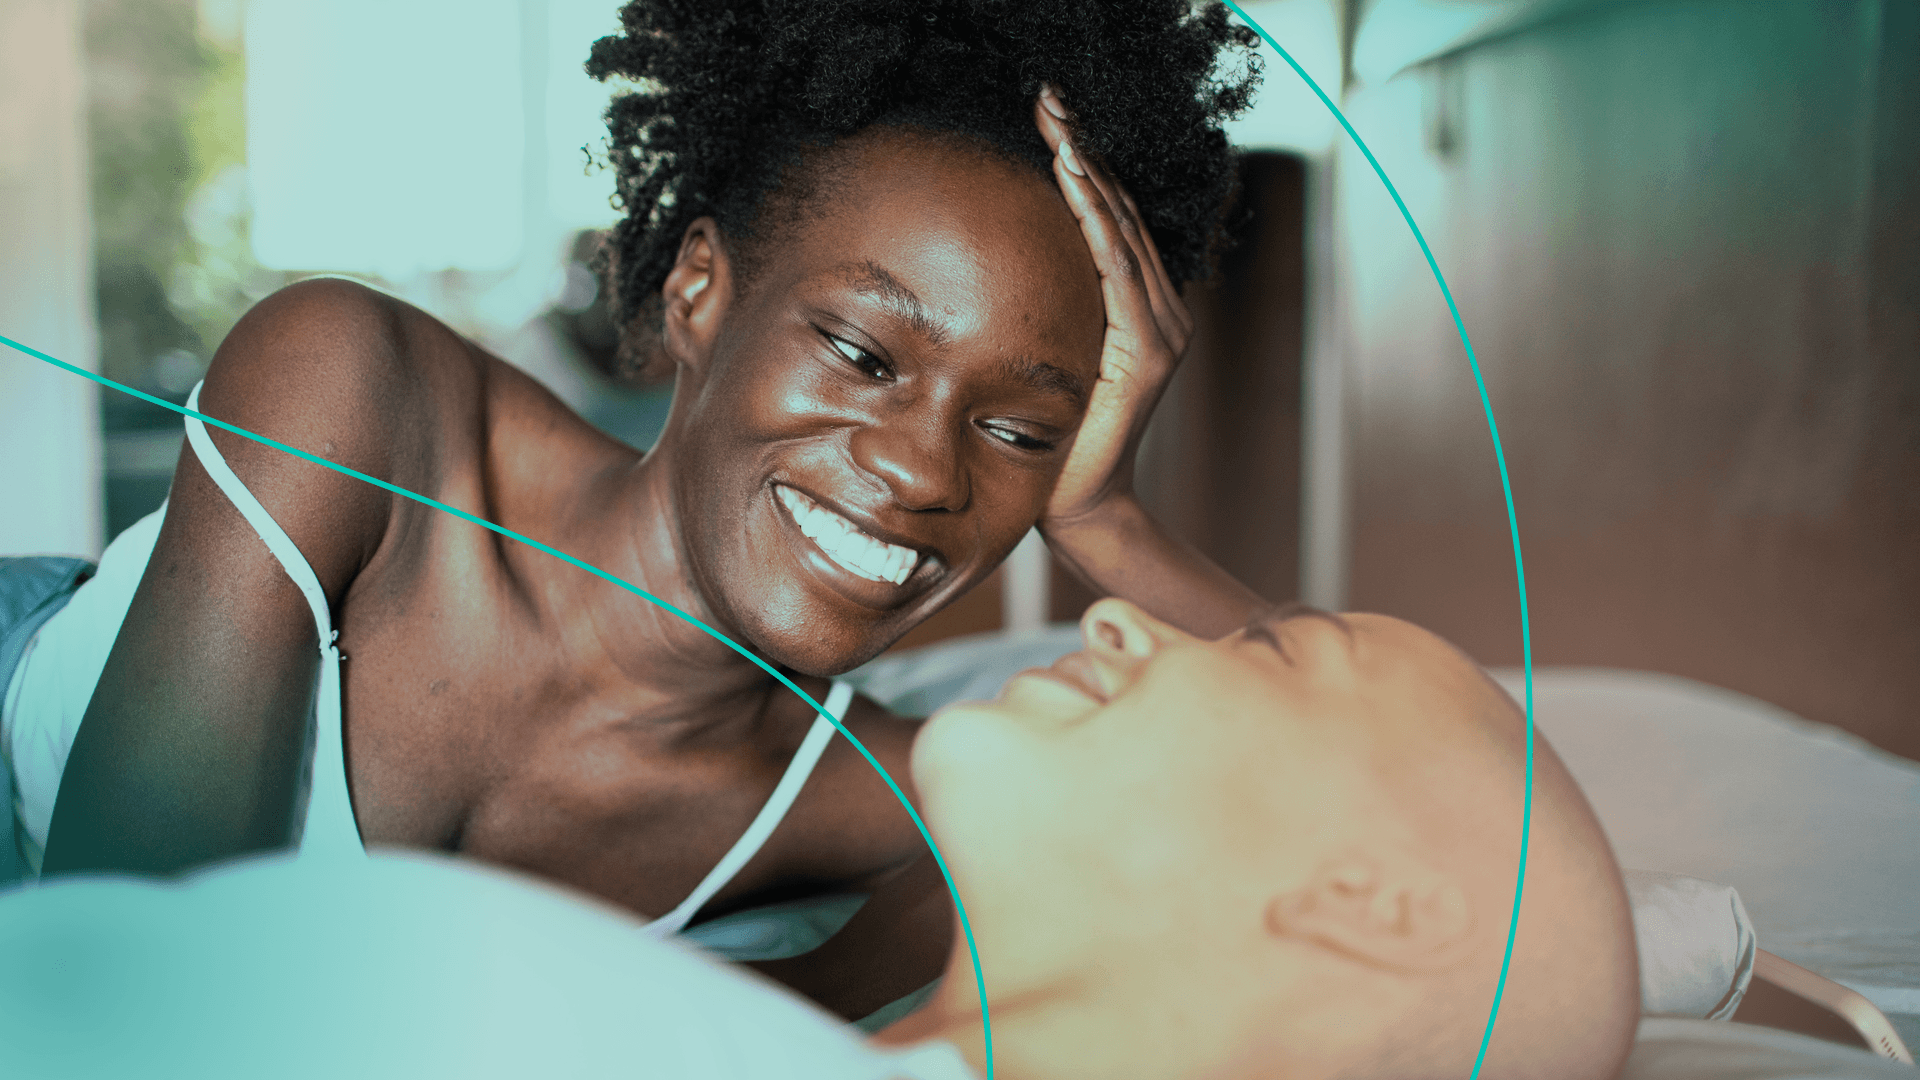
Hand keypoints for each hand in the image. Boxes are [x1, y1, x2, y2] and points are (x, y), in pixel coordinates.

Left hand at [1032, 84, 1194, 530]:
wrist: (1077, 504)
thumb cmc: (1051, 438)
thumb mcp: (1046, 357)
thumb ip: (1047, 311)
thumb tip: (991, 265)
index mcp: (1138, 309)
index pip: (1109, 220)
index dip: (1082, 164)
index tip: (1048, 115)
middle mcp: (1162, 312)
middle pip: (1120, 212)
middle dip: (1084, 151)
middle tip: (1050, 99)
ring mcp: (1163, 331)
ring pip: (1123, 232)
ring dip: (1090, 175)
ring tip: (1060, 127)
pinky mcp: (1151, 352)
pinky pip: (1121, 272)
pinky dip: (1098, 223)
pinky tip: (1074, 182)